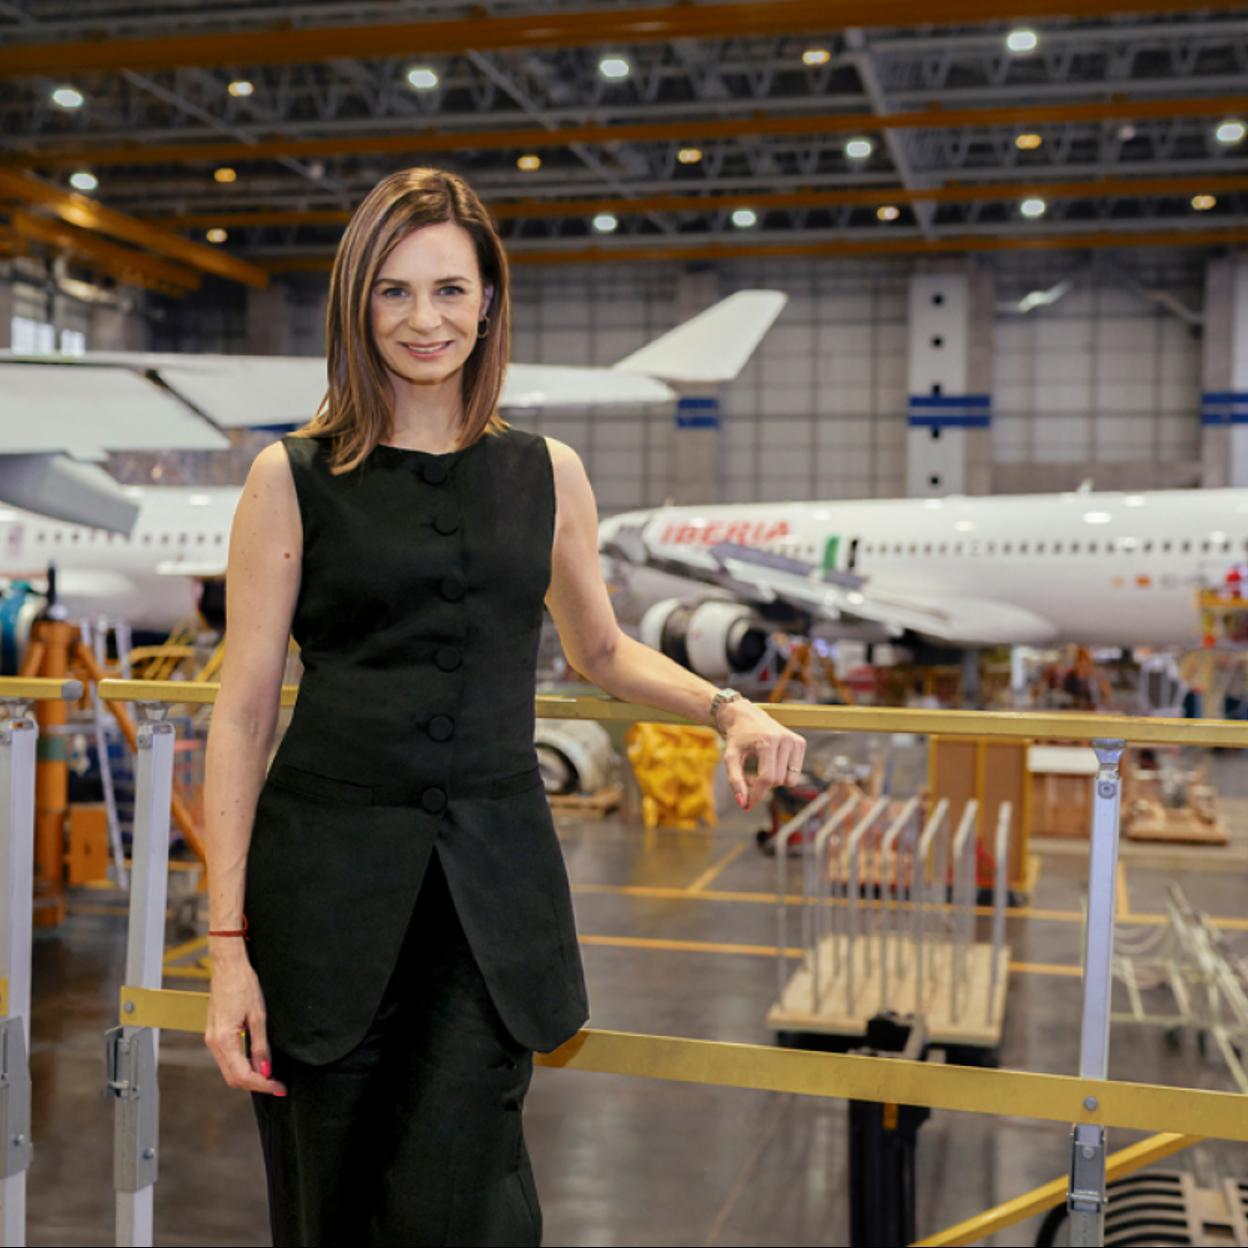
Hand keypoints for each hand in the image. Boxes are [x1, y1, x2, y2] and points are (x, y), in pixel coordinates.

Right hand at [205, 944, 286, 1095]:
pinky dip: (242, 1066)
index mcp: (223, 1041)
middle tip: (278, 1086)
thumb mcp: (258, 1016)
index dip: (263, 1085)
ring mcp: (212, 1039)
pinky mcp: (215, 1034)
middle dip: (256, 1084)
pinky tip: (257, 1063)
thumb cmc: (244, 985)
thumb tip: (266, 1072)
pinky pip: (227, 1059)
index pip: (243, 1075)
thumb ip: (260, 1047)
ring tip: (271, 1077)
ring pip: (229, 1070)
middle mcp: (213, 1044)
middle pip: (233, 1078)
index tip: (280, 1088)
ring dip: (249, 1077)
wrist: (228, 965)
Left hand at [719, 699, 806, 810]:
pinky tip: (772, 761)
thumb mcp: (730, 757)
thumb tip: (742, 803)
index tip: (747, 805)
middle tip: (749, 778)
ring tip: (761, 768)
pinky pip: (795, 773)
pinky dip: (783, 773)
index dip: (757, 795)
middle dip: (762, 786)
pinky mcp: (800, 742)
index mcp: (766, 741)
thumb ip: (735, 780)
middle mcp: (784, 739)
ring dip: (774, 780)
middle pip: (777, 781)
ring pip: (789, 780)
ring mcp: (794, 740)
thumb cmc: (737, 738)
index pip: (766, 778)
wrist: (745, 715)